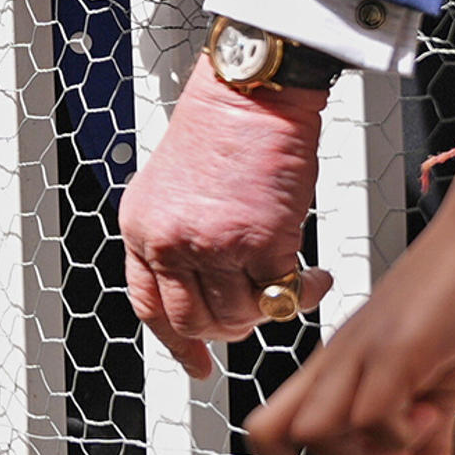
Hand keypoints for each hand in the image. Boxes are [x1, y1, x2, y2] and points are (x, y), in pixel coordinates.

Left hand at [119, 56, 330, 378]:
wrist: (251, 90)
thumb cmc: (222, 125)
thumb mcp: (171, 186)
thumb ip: (178, 236)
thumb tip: (205, 286)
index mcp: (141, 227)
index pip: (149, 306)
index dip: (176, 342)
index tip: (196, 363)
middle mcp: (168, 241)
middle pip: (195, 321)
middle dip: (229, 328)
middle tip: (255, 316)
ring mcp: (213, 246)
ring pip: (240, 315)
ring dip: (269, 310)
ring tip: (289, 285)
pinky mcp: (260, 243)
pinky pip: (282, 296)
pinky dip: (305, 293)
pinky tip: (314, 276)